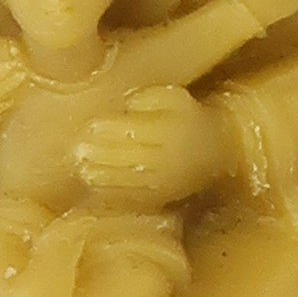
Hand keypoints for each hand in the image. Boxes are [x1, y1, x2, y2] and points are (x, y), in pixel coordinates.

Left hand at [74, 84, 235, 205]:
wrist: (217, 151)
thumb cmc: (186, 118)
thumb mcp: (176, 98)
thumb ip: (152, 98)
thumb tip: (128, 104)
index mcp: (176, 129)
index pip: (140, 132)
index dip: (113, 131)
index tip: (90, 126)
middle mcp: (174, 157)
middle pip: (135, 157)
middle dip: (105, 154)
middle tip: (80, 149)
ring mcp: (170, 180)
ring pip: (135, 180)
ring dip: (106, 176)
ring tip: (83, 167)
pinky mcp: (166, 198)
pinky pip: (139, 198)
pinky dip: (116, 193)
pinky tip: (96, 185)